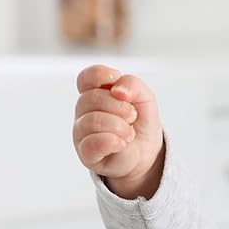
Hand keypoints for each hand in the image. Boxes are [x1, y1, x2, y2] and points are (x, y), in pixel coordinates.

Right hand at [73, 64, 164, 198]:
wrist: (146, 154)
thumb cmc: (140, 124)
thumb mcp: (145, 99)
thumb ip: (133, 85)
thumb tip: (118, 89)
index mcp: (94, 93)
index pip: (85, 78)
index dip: (100, 75)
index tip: (116, 80)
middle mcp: (84, 111)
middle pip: (91, 98)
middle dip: (119, 106)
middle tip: (133, 116)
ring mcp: (82, 132)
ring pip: (92, 121)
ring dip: (119, 126)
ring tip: (129, 133)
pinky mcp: (86, 153)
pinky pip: (92, 144)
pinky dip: (111, 142)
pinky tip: (122, 144)